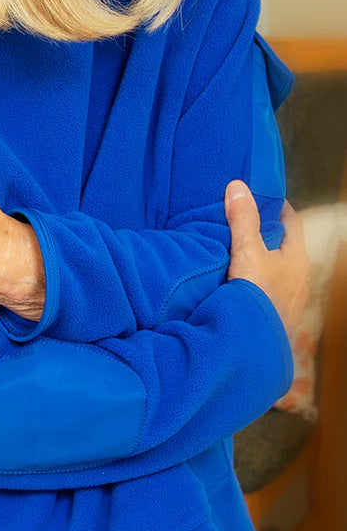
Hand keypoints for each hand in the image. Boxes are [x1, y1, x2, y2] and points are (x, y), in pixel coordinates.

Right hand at [225, 180, 309, 336]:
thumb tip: (238, 186)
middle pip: (282, 245)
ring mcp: (289, 296)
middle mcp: (299, 276)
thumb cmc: (257, 295)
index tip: (257, 196)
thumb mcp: (247, 251)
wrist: (254, 343)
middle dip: (262, 232)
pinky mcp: (275, 312)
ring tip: (232, 247)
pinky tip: (234, 279)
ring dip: (257, 257)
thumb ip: (242, 220)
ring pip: (274, 267)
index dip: (275, 206)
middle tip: (237, 219)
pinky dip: (253, 277)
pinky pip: (265, 286)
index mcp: (297, 257)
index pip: (291, 221)